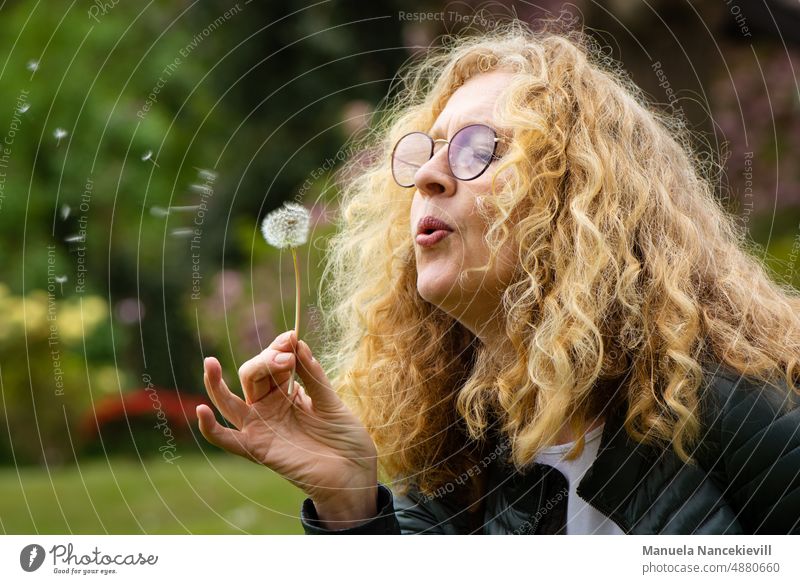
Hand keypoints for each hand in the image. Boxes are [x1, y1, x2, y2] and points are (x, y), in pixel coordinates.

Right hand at [196, 330, 377, 527]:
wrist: (355, 475)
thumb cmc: (346, 440)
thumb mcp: (331, 401)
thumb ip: (312, 376)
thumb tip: (297, 343)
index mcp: (288, 394)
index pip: (272, 363)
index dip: (279, 348)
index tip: (292, 338)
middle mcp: (270, 408)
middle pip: (251, 376)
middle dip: (266, 360)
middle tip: (286, 358)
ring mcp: (262, 428)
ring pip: (229, 402)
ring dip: (216, 383)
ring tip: (210, 363)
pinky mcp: (259, 449)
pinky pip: (227, 440)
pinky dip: (210, 428)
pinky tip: (200, 411)